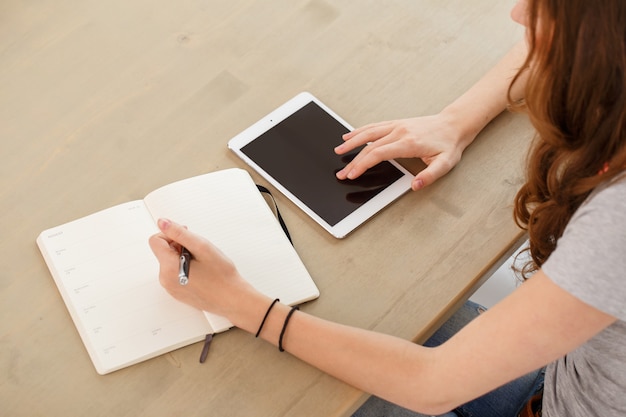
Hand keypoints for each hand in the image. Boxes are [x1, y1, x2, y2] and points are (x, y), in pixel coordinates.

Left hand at [148, 218, 255, 318]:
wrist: (232, 299)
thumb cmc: (221, 276)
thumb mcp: (202, 247)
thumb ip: (179, 233)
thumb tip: (163, 222)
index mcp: (169, 268)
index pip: (155, 240)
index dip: (171, 235)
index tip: (187, 238)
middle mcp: (165, 280)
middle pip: (163, 251)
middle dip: (179, 246)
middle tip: (199, 252)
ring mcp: (170, 288)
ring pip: (170, 262)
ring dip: (182, 257)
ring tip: (202, 264)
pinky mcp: (177, 292)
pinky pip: (174, 273)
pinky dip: (185, 268)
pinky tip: (201, 272)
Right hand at [334, 114, 469, 190]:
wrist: (454, 124)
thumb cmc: (449, 145)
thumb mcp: (445, 164)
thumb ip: (429, 176)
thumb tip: (415, 186)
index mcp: (408, 143)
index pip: (378, 153)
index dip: (363, 164)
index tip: (352, 174)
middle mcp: (400, 132)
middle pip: (369, 146)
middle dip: (353, 161)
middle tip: (342, 173)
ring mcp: (397, 126)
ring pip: (368, 133)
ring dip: (352, 142)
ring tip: (338, 150)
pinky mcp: (397, 123)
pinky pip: (374, 127)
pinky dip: (360, 131)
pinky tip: (350, 136)